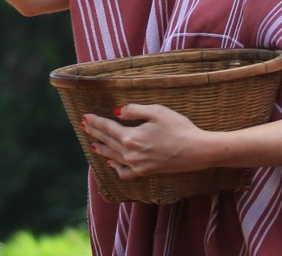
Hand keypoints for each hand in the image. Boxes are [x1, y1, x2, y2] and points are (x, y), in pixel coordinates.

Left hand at [81, 104, 213, 178]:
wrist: (197, 150)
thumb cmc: (179, 127)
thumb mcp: (156, 111)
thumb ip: (133, 110)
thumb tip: (116, 112)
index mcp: (132, 137)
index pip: (107, 127)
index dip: (95, 121)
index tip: (85, 116)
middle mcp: (131, 154)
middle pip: (107, 141)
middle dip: (95, 132)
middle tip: (84, 125)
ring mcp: (138, 165)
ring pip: (113, 157)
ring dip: (101, 148)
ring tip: (93, 142)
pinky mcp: (146, 172)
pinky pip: (124, 172)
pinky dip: (115, 167)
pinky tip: (111, 162)